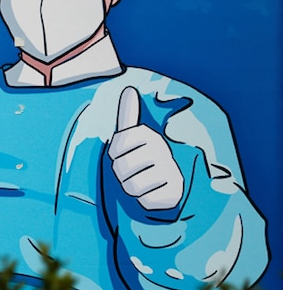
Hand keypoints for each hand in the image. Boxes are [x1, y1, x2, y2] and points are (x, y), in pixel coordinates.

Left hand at [108, 86, 183, 210]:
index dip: (114, 154)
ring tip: (139, 182)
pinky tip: (151, 193)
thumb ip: (128, 116)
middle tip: (131, 171)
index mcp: (149, 135)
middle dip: (121, 174)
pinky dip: (143, 200)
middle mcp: (163, 151)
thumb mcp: (133, 136)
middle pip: (121, 168)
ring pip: (132, 186)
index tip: (122, 154)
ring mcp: (171, 172)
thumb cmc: (141, 158)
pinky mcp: (174, 194)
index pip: (115, 147)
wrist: (165, 185)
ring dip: (130, 188)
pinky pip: (144, 200)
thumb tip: (129, 89)